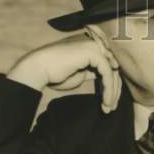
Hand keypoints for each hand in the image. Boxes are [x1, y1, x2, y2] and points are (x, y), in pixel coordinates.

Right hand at [6, 32, 121, 112]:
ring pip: (113, 72)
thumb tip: (113, 82)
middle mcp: (95, 44)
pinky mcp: (92, 51)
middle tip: (110, 108)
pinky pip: (108, 72)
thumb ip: (96, 73)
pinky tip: (105, 101)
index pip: (110, 67)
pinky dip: (109, 89)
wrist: (39, 70)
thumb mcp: (82, 74)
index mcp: (92, 48)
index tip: (109, 104)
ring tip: (107, 108)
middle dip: (114, 91)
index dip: (112, 86)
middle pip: (114, 70)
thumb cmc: (56, 74)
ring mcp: (94, 46)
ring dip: (112, 92)